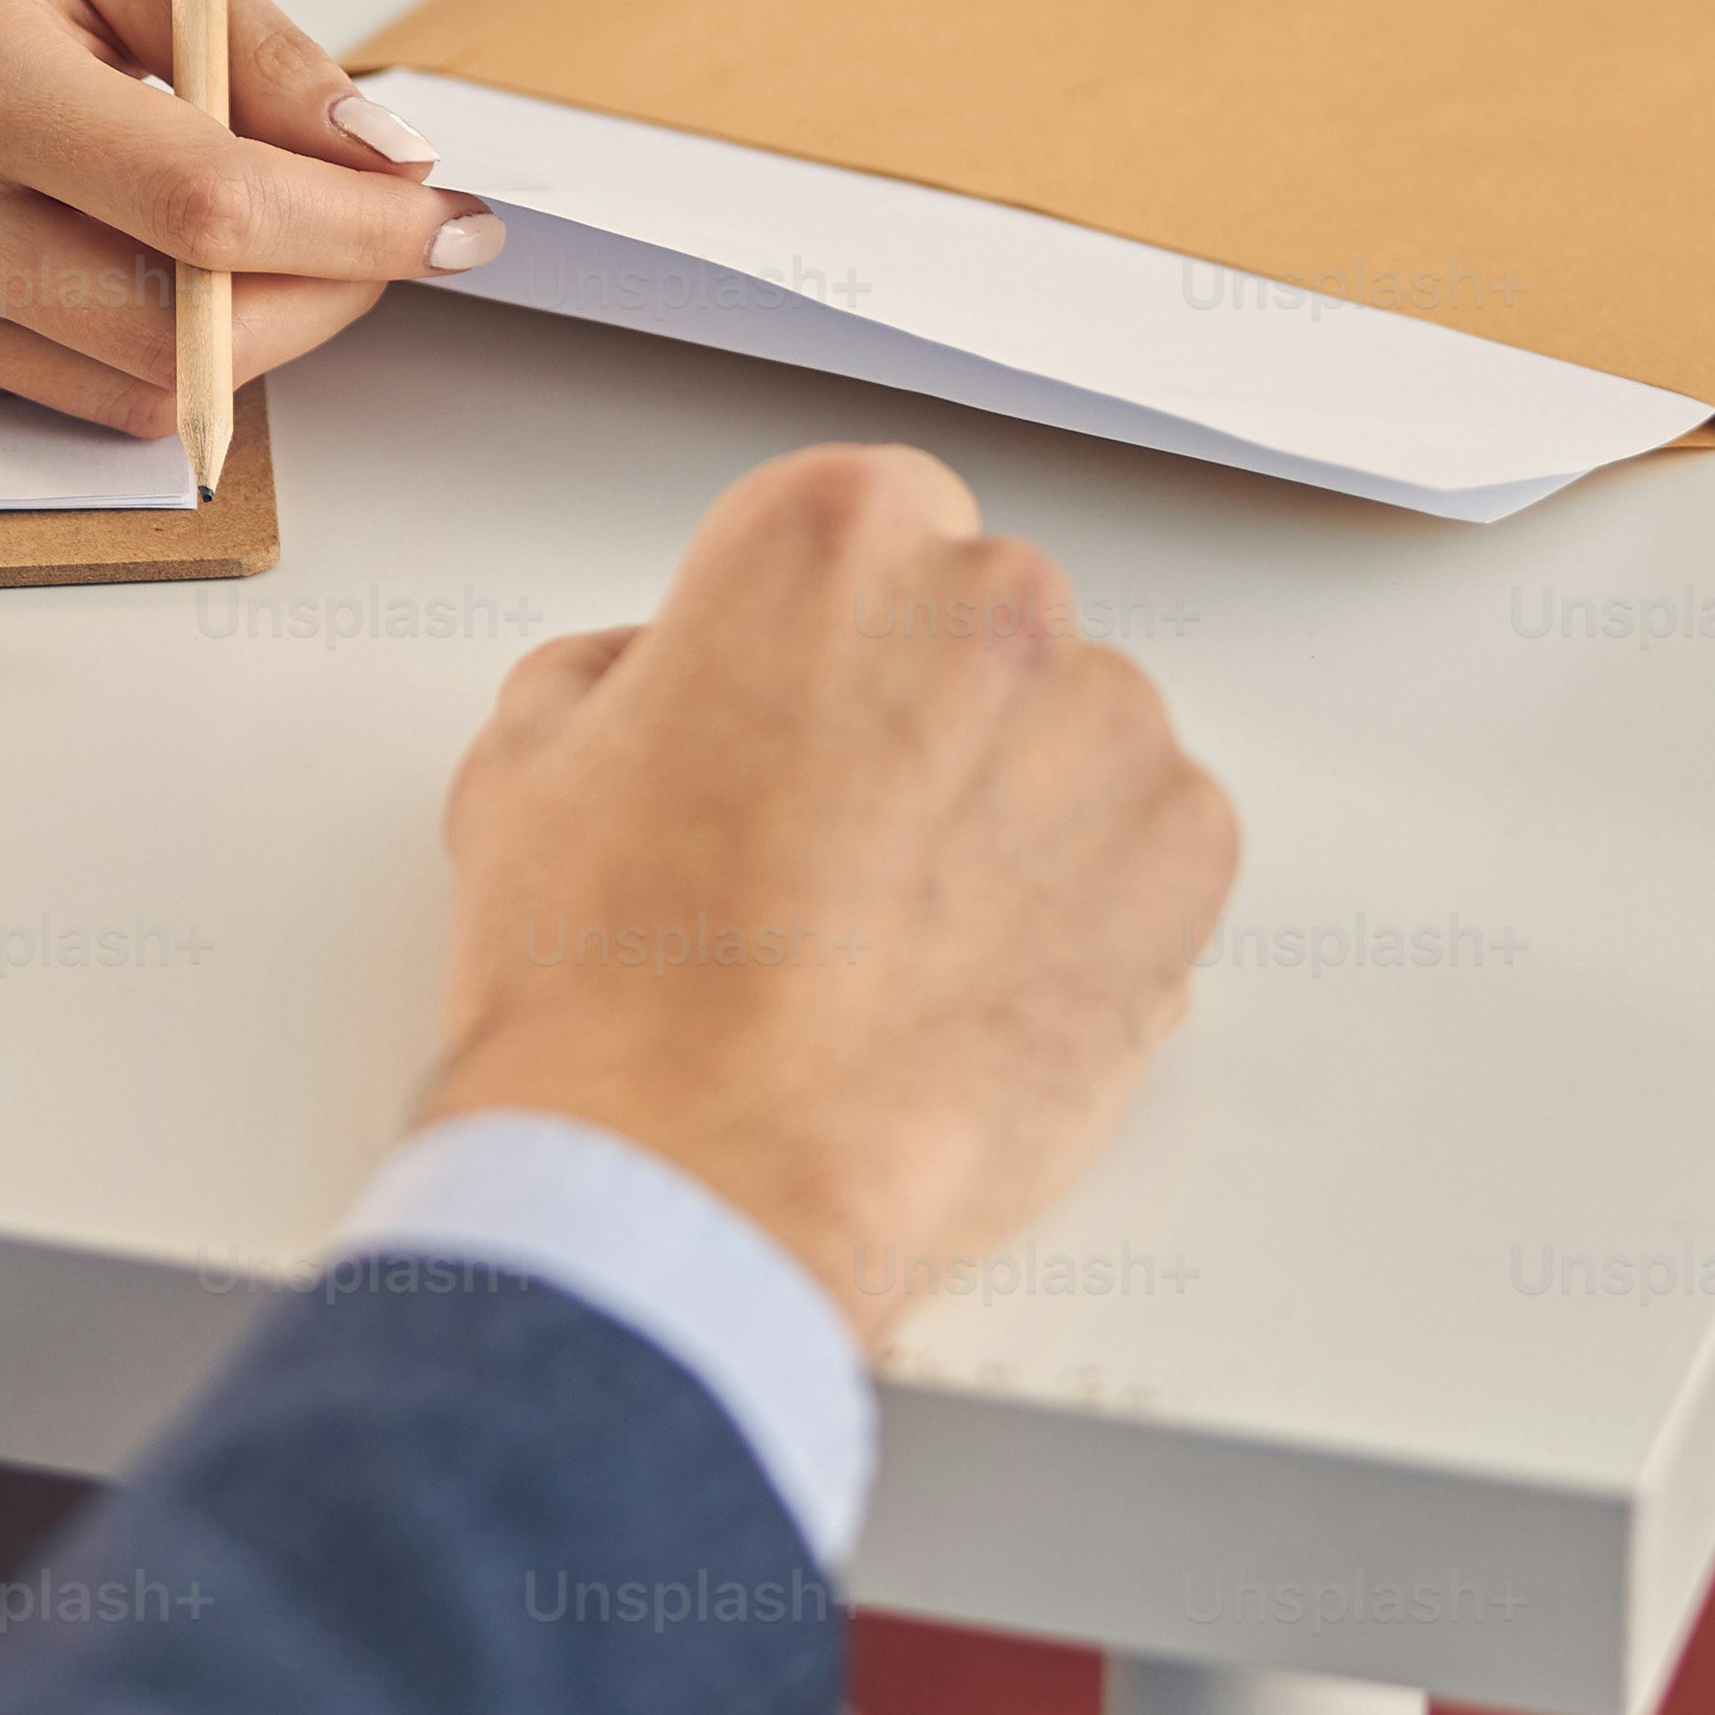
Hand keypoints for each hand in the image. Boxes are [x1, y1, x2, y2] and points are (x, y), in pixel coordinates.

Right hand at [0, 0, 499, 433]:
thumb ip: (266, 58)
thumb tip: (386, 167)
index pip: (200, 207)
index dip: (352, 230)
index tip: (447, 217)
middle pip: (174, 336)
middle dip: (316, 298)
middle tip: (378, 232)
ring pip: (124, 391)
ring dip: (238, 332)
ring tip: (256, 227)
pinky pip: (50, 386)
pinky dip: (128, 333)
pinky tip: (114, 238)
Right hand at [424, 447, 1238, 1344]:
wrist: (700, 1183)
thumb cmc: (611, 992)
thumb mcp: (527, 766)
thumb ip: (625, 672)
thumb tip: (665, 683)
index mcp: (832, 533)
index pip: (866, 530)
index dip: (818, 645)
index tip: (794, 726)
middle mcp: (991, 598)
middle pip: (979, 624)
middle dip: (924, 721)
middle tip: (832, 856)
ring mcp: (1108, 727)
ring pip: (1075, 736)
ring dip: (1014, 813)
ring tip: (901, 945)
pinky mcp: (1186, 859)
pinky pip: (1155, 850)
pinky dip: (1095, 909)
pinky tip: (979, 986)